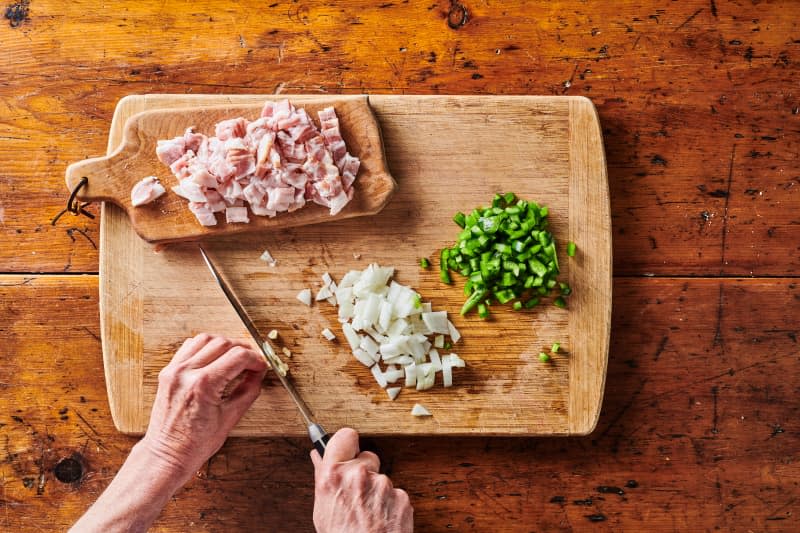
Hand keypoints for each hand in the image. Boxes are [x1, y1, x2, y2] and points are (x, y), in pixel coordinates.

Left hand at [140, 333, 267, 482]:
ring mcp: (174, 371)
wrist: (166, 455)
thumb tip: (258, 374)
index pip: (238, 356)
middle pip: (223, 343)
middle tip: (252, 363)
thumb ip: (248, 391)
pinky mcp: (167, 372)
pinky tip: (214, 359)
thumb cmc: (195, 444)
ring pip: (205, 339)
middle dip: (243, 349)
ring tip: (234, 358)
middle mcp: (186, 373)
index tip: (261, 367)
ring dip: (224, 344)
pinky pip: (188, 347)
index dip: (255, 359)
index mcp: (203, 385)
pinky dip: (205, 347)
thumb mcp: (230, 419)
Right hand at [311, 428, 413, 532]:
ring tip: (368, 514)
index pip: (344, 436)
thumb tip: (319, 457)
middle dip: (365, 470)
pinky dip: (390, 504)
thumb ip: (324, 478)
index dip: (347, 443)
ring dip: (377, 491)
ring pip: (382, 477)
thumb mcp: (323, 509)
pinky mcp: (401, 497)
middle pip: (367, 456)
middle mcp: (359, 475)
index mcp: (334, 476)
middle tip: (358, 493)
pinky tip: (380, 519)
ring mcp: (383, 485)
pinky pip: (396, 493)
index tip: (349, 449)